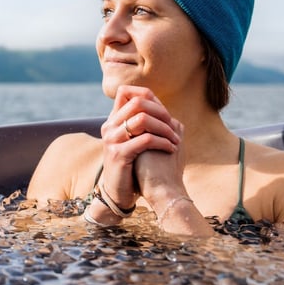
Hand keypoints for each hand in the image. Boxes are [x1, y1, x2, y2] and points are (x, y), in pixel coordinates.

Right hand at [98, 86, 180, 208]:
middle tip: (173, 125)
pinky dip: (163, 142)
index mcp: (112, 120)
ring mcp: (111, 140)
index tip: (163, 111)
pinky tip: (171, 148)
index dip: (146, 95)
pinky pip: (146, 140)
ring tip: (175, 139)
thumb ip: (141, 123)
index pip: (125, 92)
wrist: (119, 192)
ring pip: (143, 119)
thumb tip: (160, 105)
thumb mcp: (134, 140)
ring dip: (164, 128)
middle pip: (137, 102)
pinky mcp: (118, 155)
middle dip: (161, 112)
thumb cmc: (132, 165)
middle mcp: (109, 126)